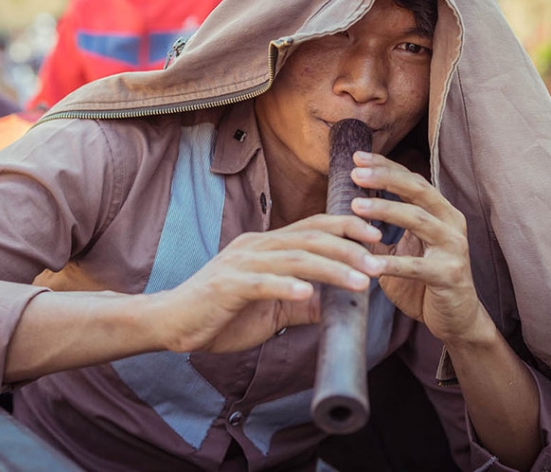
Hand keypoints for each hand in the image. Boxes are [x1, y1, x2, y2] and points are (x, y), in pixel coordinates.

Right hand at [155, 215, 384, 353]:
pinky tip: (308, 293)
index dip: (346, 227)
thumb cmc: (220, 315)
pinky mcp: (227, 286)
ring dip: (330, 268)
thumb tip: (332, 307)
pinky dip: (286, 286)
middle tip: (378, 262)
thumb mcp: (269, 312)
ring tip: (359, 282)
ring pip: (293, 258)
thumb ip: (299, 304)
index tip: (377, 237)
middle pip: (310, 237)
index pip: (313, 227)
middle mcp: (256, 246)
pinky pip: (262, 283)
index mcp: (266, 246)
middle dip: (349, 248)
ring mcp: (240, 263)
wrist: (171, 323)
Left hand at [348, 151, 493, 345]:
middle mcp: (451, 223)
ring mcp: (454, 248)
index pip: (412, 180)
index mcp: (440, 212)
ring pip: (418, 220)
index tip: (357, 157)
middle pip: (418, 190)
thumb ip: (385, 229)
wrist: (456, 319)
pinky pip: (417, 266)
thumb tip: (349, 204)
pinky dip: (392, 264)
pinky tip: (369, 264)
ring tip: (356, 206)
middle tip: (356, 173)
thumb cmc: (424, 282)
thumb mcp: (403, 249)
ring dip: (386, 211)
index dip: (386, 167)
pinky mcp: (450, 276)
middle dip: (386, 179)